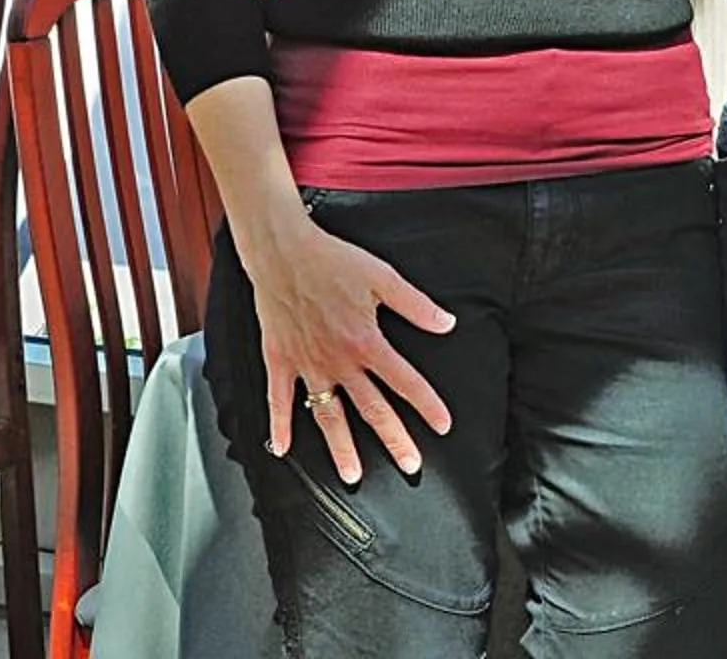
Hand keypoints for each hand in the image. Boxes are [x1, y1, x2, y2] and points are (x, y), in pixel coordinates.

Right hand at [239, 214, 455, 483]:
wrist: (283, 251)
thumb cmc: (331, 260)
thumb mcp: (382, 277)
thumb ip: (415, 305)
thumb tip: (447, 323)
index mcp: (366, 341)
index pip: (405, 381)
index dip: (427, 405)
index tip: (443, 426)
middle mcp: (339, 360)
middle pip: (372, 409)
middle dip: (394, 439)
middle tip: (410, 464)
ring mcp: (307, 364)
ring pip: (328, 415)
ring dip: (341, 448)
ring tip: (353, 475)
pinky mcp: (280, 359)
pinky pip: (279, 399)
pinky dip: (280, 425)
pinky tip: (283, 448)